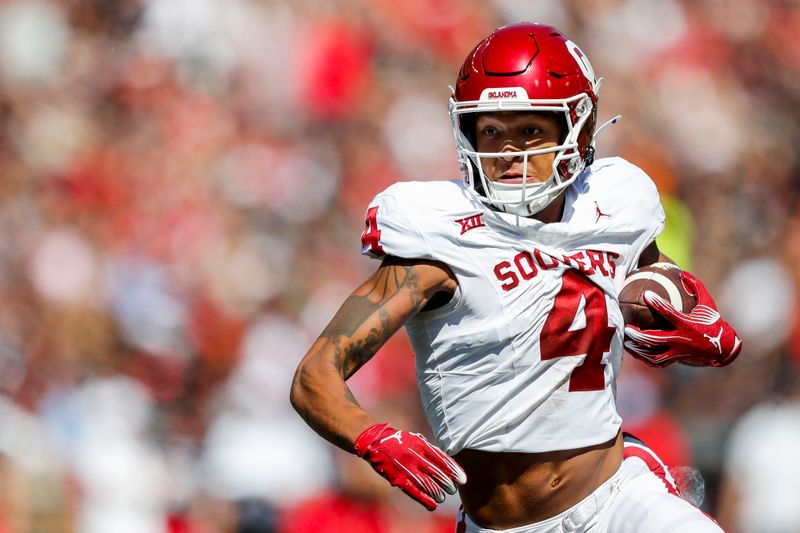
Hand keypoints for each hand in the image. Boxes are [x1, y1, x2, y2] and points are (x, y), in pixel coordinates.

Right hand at [353, 422, 466, 509]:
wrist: (376, 441)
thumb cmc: (399, 441)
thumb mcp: (416, 439)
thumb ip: (430, 450)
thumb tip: (448, 463)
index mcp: (421, 445)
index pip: (443, 460)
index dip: (454, 471)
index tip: (463, 479)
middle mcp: (415, 456)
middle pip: (437, 473)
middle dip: (447, 483)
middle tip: (453, 489)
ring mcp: (406, 467)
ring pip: (426, 484)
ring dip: (437, 493)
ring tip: (443, 497)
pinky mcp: (397, 478)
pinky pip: (413, 491)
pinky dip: (424, 499)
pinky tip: (432, 505)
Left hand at [624, 271, 741, 367]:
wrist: (723, 347)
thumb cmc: (713, 321)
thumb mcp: (708, 302)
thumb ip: (696, 286)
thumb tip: (682, 272)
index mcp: (687, 324)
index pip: (669, 313)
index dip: (657, 303)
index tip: (646, 294)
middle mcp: (680, 339)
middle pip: (655, 339)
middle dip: (639, 334)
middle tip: (626, 326)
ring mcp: (677, 352)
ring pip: (653, 354)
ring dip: (638, 349)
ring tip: (626, 341)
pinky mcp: (676, 359)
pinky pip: (657, 362)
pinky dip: (644, 358)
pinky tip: (633, 351)